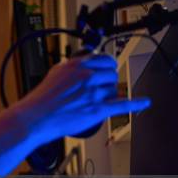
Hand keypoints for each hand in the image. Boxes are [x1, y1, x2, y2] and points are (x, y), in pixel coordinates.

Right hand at [15, 54, 149, 146]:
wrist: (34, 118)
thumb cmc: (40, 100)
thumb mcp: (55, 73)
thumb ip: (73, 64)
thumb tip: (85, 59)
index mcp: (77, 65)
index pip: (104, 59)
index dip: (107, 67)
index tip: (107, 71)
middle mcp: (87, 75)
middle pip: (112, 75)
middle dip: (108, 82)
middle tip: (99, 90)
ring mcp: (93, 93)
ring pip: (115, 90)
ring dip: (109, 96)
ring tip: (97, 102)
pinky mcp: (96, 110)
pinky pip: (122, 105)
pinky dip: (136, 103)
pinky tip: (144, 102)